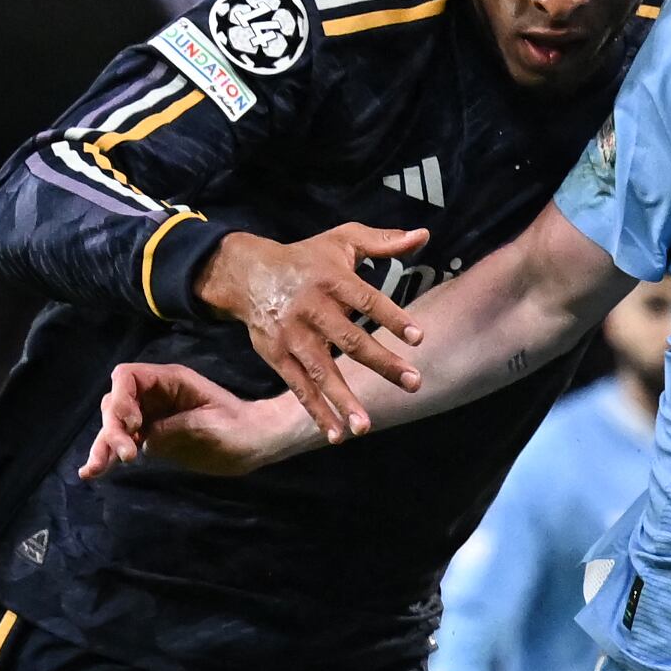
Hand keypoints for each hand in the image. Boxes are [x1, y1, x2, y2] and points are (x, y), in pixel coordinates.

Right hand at [79, 360, 310, 478]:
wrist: (256, 444)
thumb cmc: (240, 429)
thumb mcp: (208, 427)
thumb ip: (173, 430)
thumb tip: (143, 439)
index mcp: (170, 381)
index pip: (128, 377)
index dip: (122, 398)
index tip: (134, 424)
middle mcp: (155, 396)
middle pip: (116, 402)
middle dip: (114, 427)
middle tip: (127, 455)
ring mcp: (151, 417)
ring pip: (115, 425)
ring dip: (104, 445)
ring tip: (94, 470)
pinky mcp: (152, 438)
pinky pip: (124, 443)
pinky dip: (109, 455)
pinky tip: (92, 471)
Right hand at [193, 224, 427, 442]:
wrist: (247, 274)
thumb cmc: (306, 258)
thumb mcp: (342, 241)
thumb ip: (383, 242)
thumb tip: (423, 235)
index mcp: (332, 280)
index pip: (367, 301)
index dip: (392, 318)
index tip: (418, 338)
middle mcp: (312, 309)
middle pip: (350, 341)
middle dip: (383, 363)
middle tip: (414, 383)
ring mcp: (292, 336)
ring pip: (321, 371)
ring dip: (343, 400)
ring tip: (366, 427)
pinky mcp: (277, 356)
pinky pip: (299, 388)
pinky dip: (316, 412)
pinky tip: (337, 435)